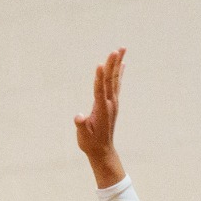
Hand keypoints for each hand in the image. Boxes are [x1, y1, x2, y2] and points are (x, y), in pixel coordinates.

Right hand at [73, 48, 126, 186]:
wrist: (102, 151)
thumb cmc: (90, 143)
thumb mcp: (83, 136)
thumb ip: (81, 126)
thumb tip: (78, 117)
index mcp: (102, 109)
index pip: (100, 90)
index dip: (99, 77)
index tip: (100, 64)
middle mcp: (110, 103)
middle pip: (111, 80)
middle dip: (113, 64)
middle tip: (117, 50)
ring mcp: (113, 102)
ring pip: (115, 79)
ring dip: (118, 64)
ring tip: (121, 50)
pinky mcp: (112, 103)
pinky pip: (116, 84)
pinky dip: (118, 73)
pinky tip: (122, 65)